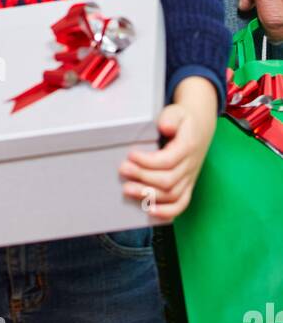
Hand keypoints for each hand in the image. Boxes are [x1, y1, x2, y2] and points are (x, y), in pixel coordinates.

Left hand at [118, 76, 217, 221]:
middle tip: (123, 169)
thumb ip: (171, 117)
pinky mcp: (187, 185)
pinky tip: (150, 211)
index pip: (168, 161)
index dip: (148, 161)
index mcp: (188, 147)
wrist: (199, 127)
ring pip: (172, 195)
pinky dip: (167, 212)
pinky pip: (181, 204)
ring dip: (149, 195)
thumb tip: (164, 127)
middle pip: (168, 180)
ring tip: (127, 189)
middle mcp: (191, 166)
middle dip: (143, 178)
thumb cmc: (183, 119)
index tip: (130, 155)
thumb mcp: (177, 111)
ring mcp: (190, 178)